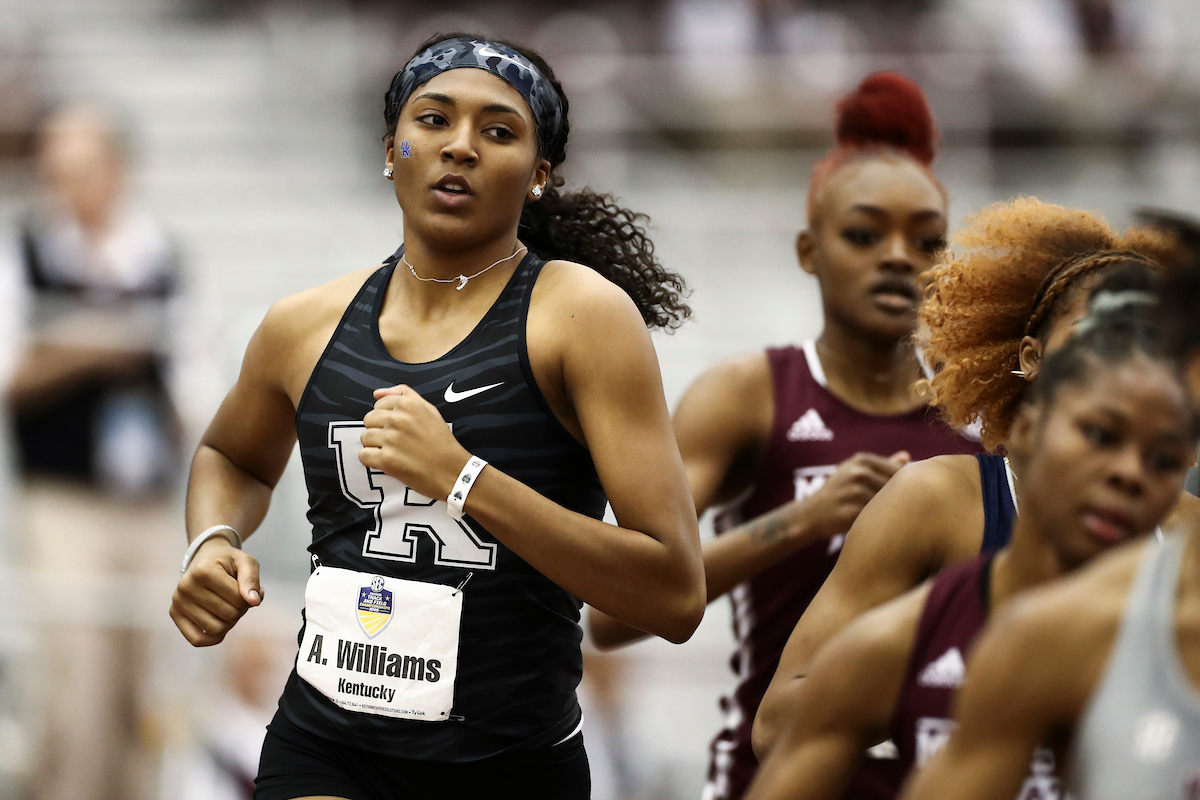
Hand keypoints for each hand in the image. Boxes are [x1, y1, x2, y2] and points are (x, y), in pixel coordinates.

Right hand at [170, 538, 261, 646]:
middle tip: (237, 598)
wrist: (204, 558)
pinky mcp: (174, 613)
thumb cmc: (227, 562)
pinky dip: (213, 638)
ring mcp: (178, 601)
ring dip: (229, 623)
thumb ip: (251, 579)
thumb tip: (254, 602)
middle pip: (229, 616)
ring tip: (228, 607)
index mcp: (203, 571)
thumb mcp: (245, 562)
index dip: (250, 598)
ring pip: (216, 630)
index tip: (247, 588)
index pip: (239, 599)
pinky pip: (197, 640)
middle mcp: (186, 586)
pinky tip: (220, 625)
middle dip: (240, 610)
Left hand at [360, 385, 471, 499]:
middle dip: (378, 430)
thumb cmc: (441, 441)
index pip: (378, 405)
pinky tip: (387, 462)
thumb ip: (404, 395)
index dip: (386, 417)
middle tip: (394, 441)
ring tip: (392, 452)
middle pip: (369, 420)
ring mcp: (391, 439)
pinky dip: (372, 461)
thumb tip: (376, 393)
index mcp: (408, 404)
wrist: (452, 471)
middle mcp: (398, 419)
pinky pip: (363, 456)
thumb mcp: (429, 410)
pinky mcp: (386, 460)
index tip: (398, 427)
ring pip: (365, 437)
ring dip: (375, 446)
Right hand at [803, 451, 910, 539]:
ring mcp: (855, 491)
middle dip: (900, 500)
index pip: (899, 471)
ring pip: (888, 503)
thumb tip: (907, 456)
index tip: (907, 498)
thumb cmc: (839, 492)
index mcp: (862, 460)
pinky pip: (877, 517)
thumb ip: (881, 465)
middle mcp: (858, 472)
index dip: (908, 486)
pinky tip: (877, 526)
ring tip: (888, 520)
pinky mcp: (852, 511)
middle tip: (900, 512)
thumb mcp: (854, 472)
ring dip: (892, 512)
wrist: (811, 514)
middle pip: (896, 487)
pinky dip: (880, 522)